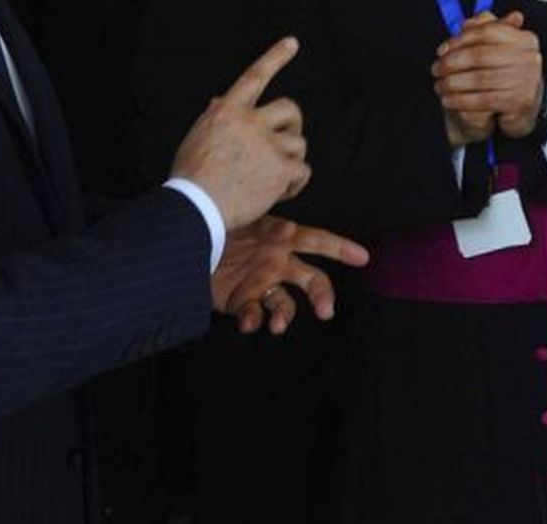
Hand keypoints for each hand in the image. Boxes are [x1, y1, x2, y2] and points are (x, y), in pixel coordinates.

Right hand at [171, 37, 307, 230]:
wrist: (195, 208)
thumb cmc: (191, 177)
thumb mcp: (197, 138)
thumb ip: (215, 117)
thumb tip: (220, 99)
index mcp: (228, 111)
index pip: (254, 76)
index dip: (275, 57)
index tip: (292, 42)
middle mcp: (251, 121)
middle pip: (290, 109)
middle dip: (293, 125)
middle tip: (285, 144)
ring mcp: (268, 144)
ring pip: (298, 143)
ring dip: (291, 161)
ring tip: (272, 179)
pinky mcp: (281, 168)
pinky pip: (303, 170)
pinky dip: (296, 184)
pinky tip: (280, 193)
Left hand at [213, 215, 369, 334]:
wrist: (183, 244)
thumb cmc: (216, 224)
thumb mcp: (244, 221)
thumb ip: (267, 229)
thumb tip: (289, 229)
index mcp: (281, 239)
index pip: (317, 241)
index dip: (341, 248)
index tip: (363, 257)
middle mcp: (277, 263)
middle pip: (311, 280)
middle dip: (322, 295)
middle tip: (325, 311)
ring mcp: (261, 284)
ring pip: (285, 306)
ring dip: (284, 318)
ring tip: (278, 326)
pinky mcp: (242, 302)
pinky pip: (255, 315)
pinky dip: (253, 321)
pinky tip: (249, 323)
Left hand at [432, 11, 542, 144]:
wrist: (522, 105)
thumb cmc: (507, 72)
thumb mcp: (498, 48)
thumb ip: (484, 30)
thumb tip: (467, 23)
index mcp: (525, 39)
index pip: (487, 31)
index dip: (460, 40)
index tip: (442, 49)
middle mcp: (529, 58)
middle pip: (480, 55)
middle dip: (452, 63)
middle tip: (436, 69)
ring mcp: (526, 80)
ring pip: (479, 79)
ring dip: (453, 83)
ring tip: (440, 85)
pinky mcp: (519, 102)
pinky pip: (483, 100)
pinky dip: (461, 100)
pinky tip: (449, 100)